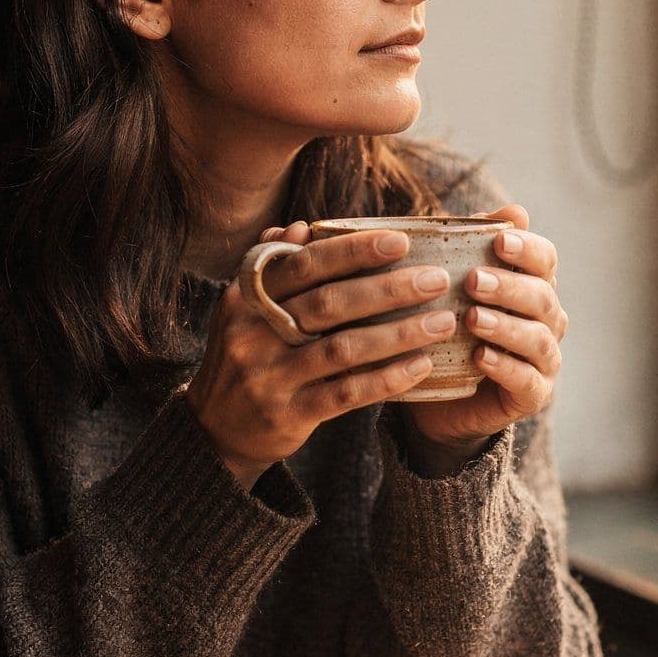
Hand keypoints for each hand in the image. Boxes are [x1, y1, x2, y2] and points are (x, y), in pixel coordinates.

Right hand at [186, 222, 457, 489]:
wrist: (215, 429)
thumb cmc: (245, 355)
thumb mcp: (245, 309)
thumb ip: (275, 268)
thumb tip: (304, 227)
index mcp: (247, 298)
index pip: (304, 264)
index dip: (353, 250)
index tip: (400, 240)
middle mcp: (254, 333)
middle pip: (330, 303)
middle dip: (389, 288)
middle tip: (435, 279)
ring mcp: (270, 376)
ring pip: (344, 349)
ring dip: (399, 334)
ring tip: (442, 322)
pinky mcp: (288, 414)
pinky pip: (346, 394)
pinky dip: (386, 379)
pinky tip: (420, 366)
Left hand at [397, 204, 566, 475]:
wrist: (435, 393)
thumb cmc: (446, 327)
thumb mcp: (450, 283)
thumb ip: (473, 246)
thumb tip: (515, 210)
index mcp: (532, 285)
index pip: (545, 259)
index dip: (527, 249)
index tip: (498, 240)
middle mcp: (547, 320)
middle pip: (542, 297)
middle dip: (510, 287)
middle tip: (473, 281)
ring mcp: (544, 360)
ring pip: (538, 339)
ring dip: (506, 327)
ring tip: (473, 319)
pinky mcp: (532, 395)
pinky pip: (527, 381)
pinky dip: (506, 367)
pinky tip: (480, 357)